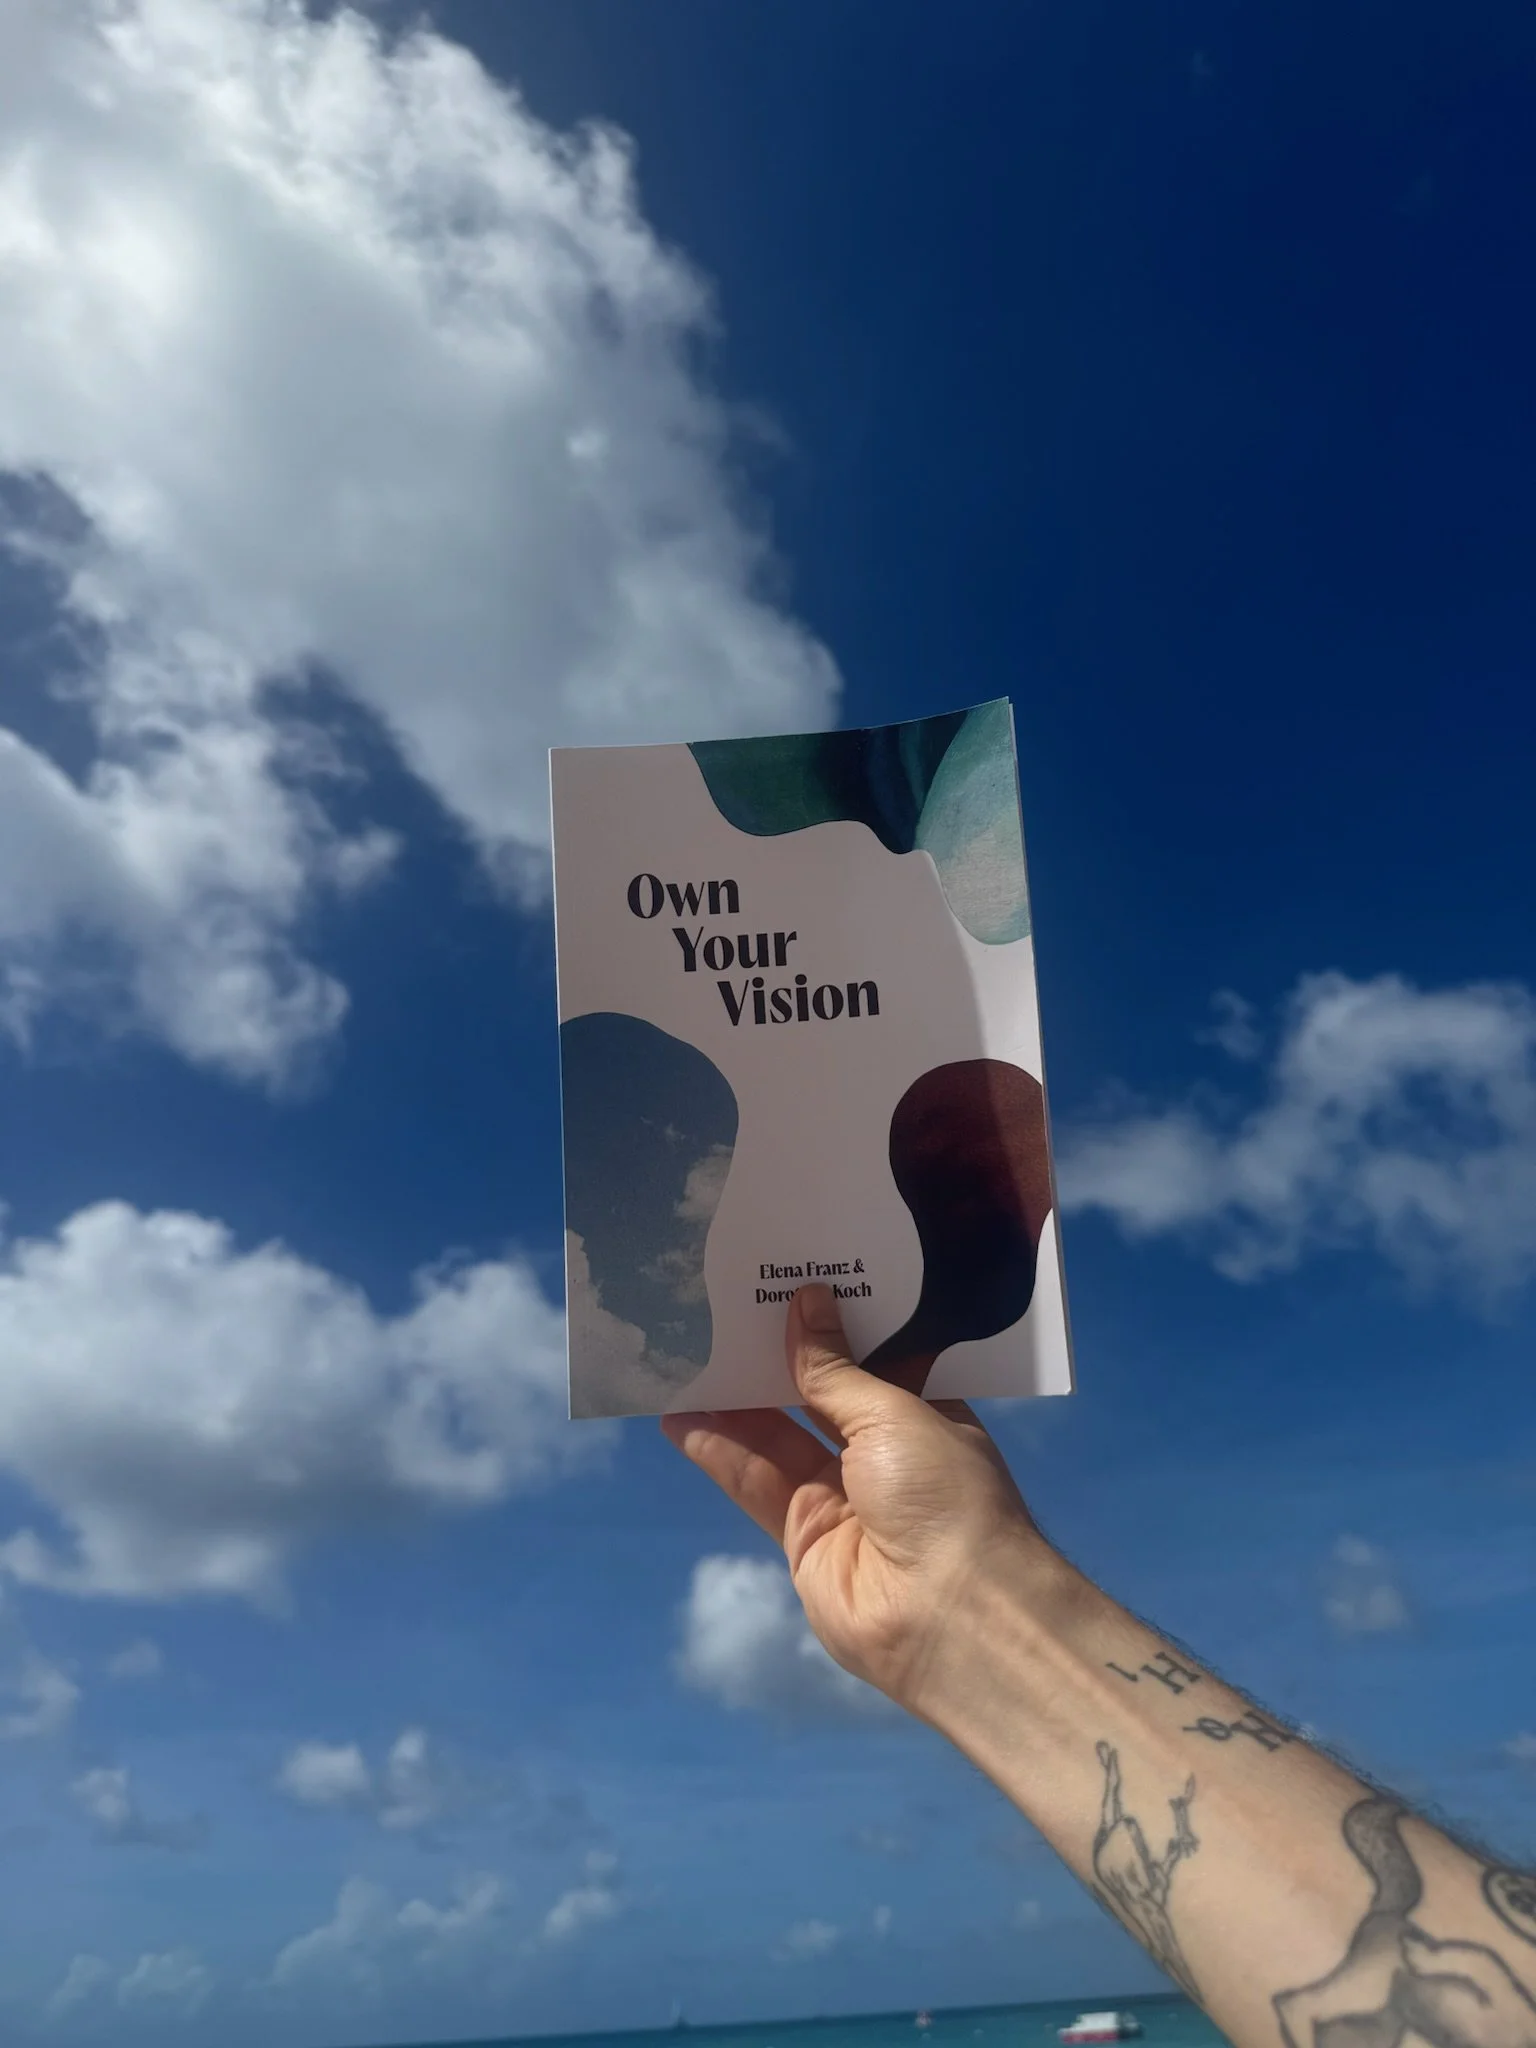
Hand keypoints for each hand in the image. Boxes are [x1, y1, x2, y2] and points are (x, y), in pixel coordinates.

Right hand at [660, 1283, 1053, 1717]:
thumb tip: (807, 1305)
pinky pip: (756, 1483)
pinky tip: (679, 1417)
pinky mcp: (802, 1537)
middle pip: (817, 1396)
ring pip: (777, 1438)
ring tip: (687, 1351)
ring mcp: (842, 1497)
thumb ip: (835, 1370)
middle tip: (725, 1305)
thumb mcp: (893, 1414)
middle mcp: (884, 1454)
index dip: (832, 1322)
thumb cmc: (943, 1495)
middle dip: (775, 1357)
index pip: (872, 1358)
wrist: (951, 1618)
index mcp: (926, 1414)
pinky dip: (718, 1451)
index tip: (789, 1277)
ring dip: (734, 1400)